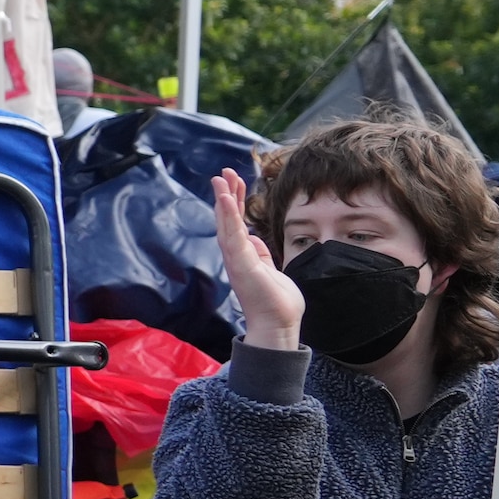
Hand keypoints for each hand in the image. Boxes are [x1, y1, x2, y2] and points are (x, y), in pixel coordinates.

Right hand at [213, 171, 299, 352]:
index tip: (234, 183)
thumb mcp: (272, 270)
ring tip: (221, 179)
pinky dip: (227, 216)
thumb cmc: (277, 303)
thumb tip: (255, 239)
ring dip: (223, 200)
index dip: (235, 202)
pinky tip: (225, 199)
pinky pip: (232, 235)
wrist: (277, 326)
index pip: (237, 223)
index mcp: (244, 256)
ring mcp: (237, 260)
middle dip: (226, 195)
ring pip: (227, 224)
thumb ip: (262, 254)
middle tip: (223, 172)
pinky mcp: (241, 264)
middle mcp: (237, 256)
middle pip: (228, 220)